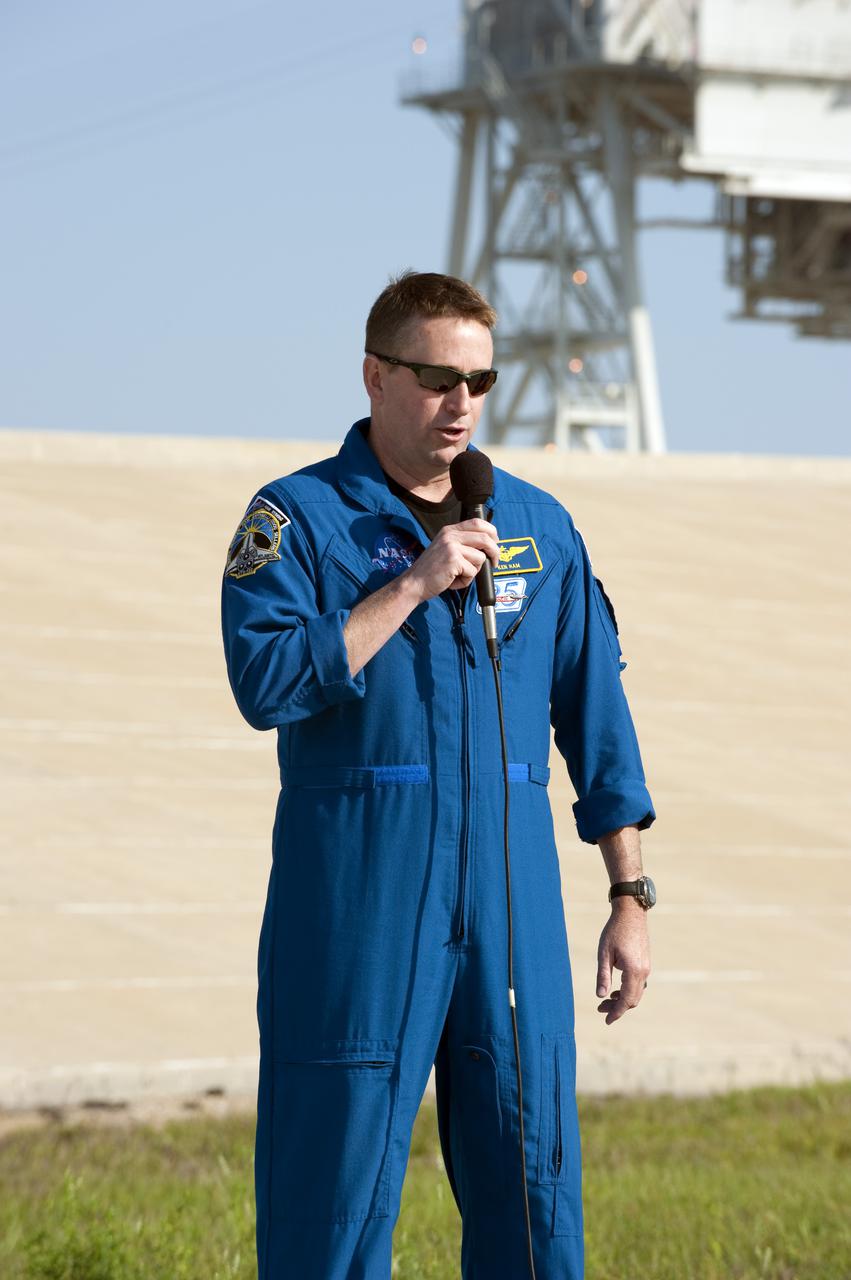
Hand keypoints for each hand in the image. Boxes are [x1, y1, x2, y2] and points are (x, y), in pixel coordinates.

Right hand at [403, 519, 498, 600]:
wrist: (414, 583)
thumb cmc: (431, 571)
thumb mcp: (445, 549)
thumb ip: (462, 544)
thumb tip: (488, 546)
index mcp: (449, 530)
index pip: (478, 522)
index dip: (492, 532)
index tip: (495, 543)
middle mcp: (450, 535)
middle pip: (485, 538)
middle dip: (495, 552)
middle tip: (495, 562)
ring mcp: (452, 546)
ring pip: (480, 558)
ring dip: (474, 571)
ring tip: (459, 575)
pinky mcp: (453, 559)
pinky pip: (473, 571)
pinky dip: (466, 581)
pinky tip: (453, 581)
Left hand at [595, 898, 650, 1024]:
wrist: (631, 913)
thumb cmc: (614, 931)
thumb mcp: (604, 953)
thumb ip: (603, 976)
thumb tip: (600, 996)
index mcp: (633, 971)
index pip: (626, 1000)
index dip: (616, 1012)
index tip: (607, 1021)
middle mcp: (643, 972)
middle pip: (633, 999)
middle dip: (617, 1007)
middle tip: (600, 1009)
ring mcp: (646, 967)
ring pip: (637, 992)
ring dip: (623, 999)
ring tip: (606, 1000)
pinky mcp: (645, 963)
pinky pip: (639, 984)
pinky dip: (628, 990)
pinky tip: (616, 989)